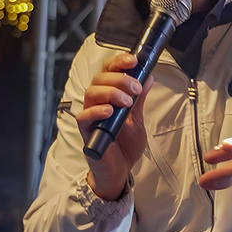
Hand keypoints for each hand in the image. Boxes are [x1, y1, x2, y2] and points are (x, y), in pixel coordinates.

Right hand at [74, 53, 152, 199]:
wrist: (120, 170)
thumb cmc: (124, 146)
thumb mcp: (138, 119)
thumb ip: (140, 99)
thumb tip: (147, 77)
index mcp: (109, 96)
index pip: (108, 71)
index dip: (118, 62)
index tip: (133, 61)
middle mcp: (97, 103)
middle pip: (99, 79)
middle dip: (119, 79)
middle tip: (136, 88)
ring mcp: (90, 116)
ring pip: (91, 93)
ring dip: (111, 92)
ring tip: (126, 102)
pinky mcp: (86, 131)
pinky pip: (84, 116)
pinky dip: (97, 111)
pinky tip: (109, 112)